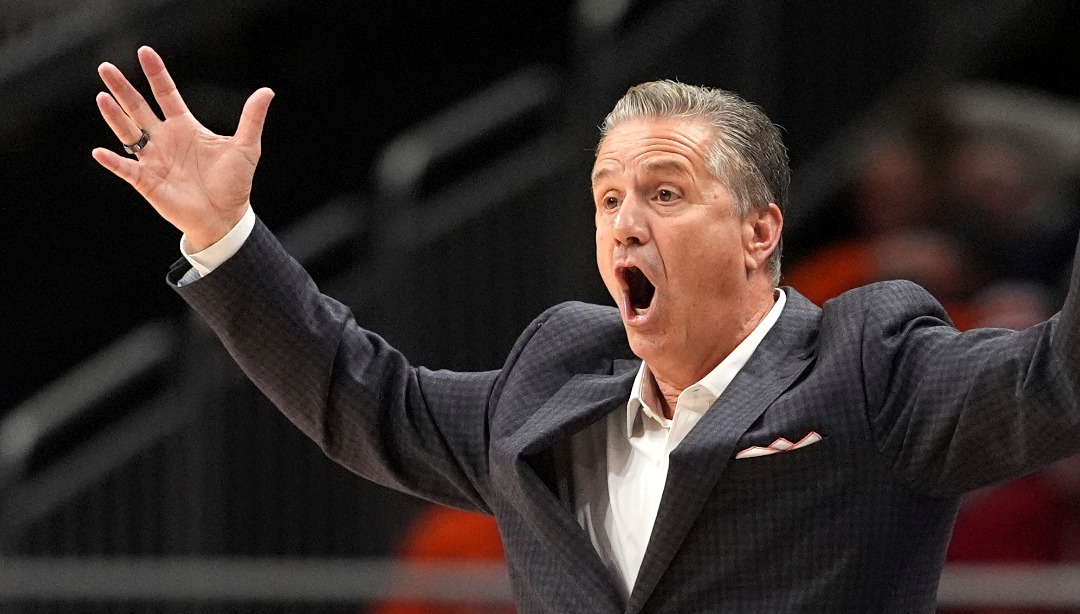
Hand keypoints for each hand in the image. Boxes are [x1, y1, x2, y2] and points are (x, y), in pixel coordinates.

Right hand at [92, 46, 274, 251]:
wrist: (226, 216)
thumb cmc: (234, 182)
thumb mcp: (246, 147)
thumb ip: (252, 119)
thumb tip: (267, 91)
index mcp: (185, 126)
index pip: (166, 93)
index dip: (156, 73)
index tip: (144, 52)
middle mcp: (164, 138)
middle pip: (138, 108)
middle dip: (122, 88)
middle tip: (105, 68)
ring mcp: (153, 159)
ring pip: (128, 133)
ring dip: (114, 117)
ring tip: (102, 97)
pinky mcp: (146, 181)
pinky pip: (126, 169)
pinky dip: (113, 162)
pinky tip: (100, 152)